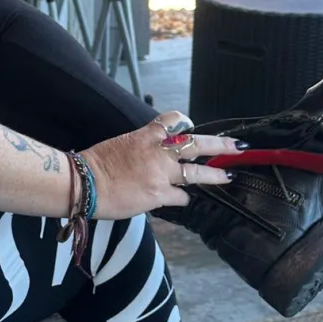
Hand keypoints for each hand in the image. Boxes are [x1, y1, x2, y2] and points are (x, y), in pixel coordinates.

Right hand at [82, 109, 233, 214]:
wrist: (84, 184)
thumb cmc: (95, 165)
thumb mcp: (120, 145)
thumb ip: (141, 148)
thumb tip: (151, 158)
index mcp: (146, 136)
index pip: (173, 121)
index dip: (185, 124)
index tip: (191, 128)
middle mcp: (158, 152)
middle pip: (197, 144)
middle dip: (220, 144)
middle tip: (237, 146)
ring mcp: (161, 174)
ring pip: (196, 173)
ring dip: (214, 175)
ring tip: (227, 176)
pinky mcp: (160, 195)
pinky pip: (181, 197)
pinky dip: (181, 198)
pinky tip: (180, 200)